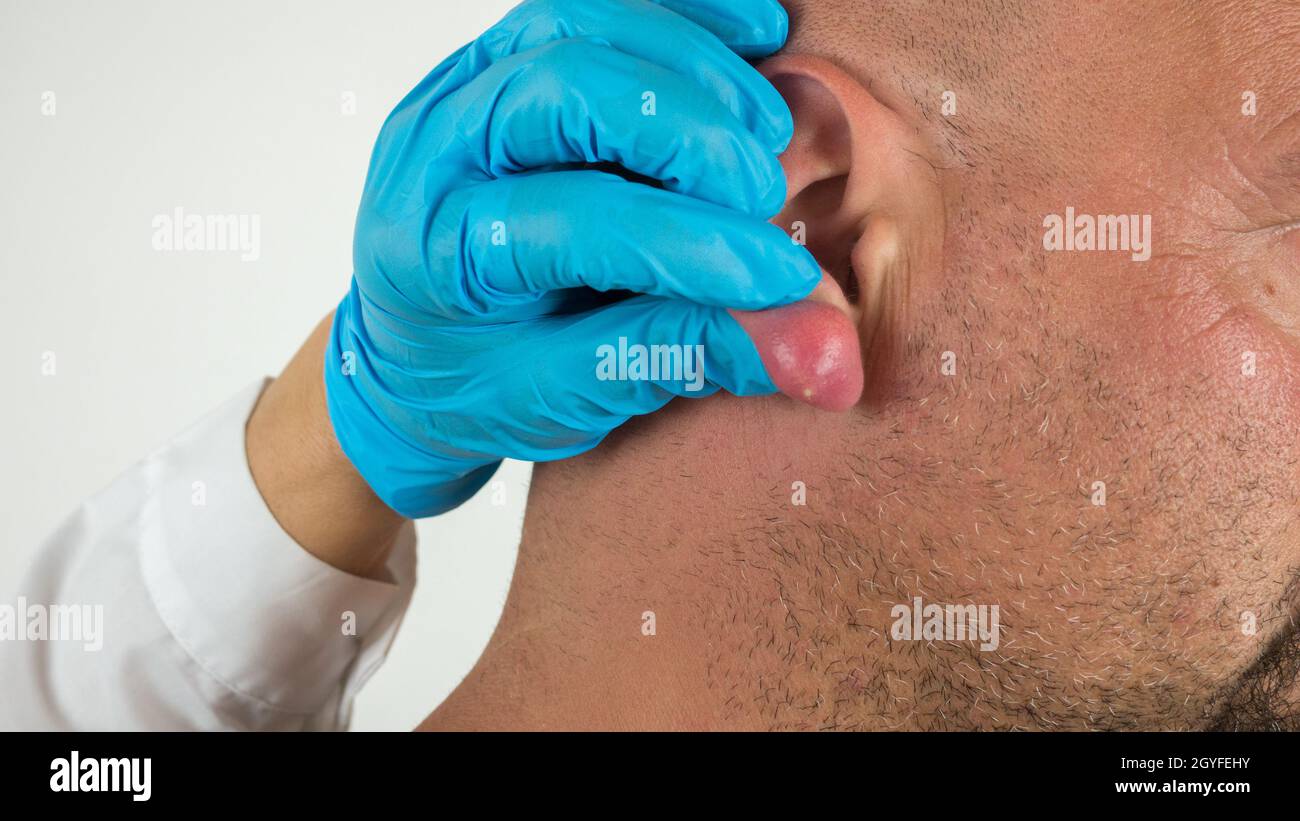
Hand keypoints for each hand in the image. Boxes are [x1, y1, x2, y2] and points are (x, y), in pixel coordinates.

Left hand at [325, 0, 820, 517]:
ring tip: (766, 125)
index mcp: (436, 254)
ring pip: (578, 24)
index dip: (696, 247)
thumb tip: (821, 353)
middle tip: (764, 191)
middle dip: (687, 134)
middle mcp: (434, 154)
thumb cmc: (478, 381)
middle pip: (566, 93)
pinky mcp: (502, 61)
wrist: (414, 353)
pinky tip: (752, 36)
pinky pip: (592, 6)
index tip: (786, 279)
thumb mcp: (568, 397)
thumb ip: (684, 356)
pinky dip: (678, 16)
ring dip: (689, 63)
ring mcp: (462, 92)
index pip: (579, 225)